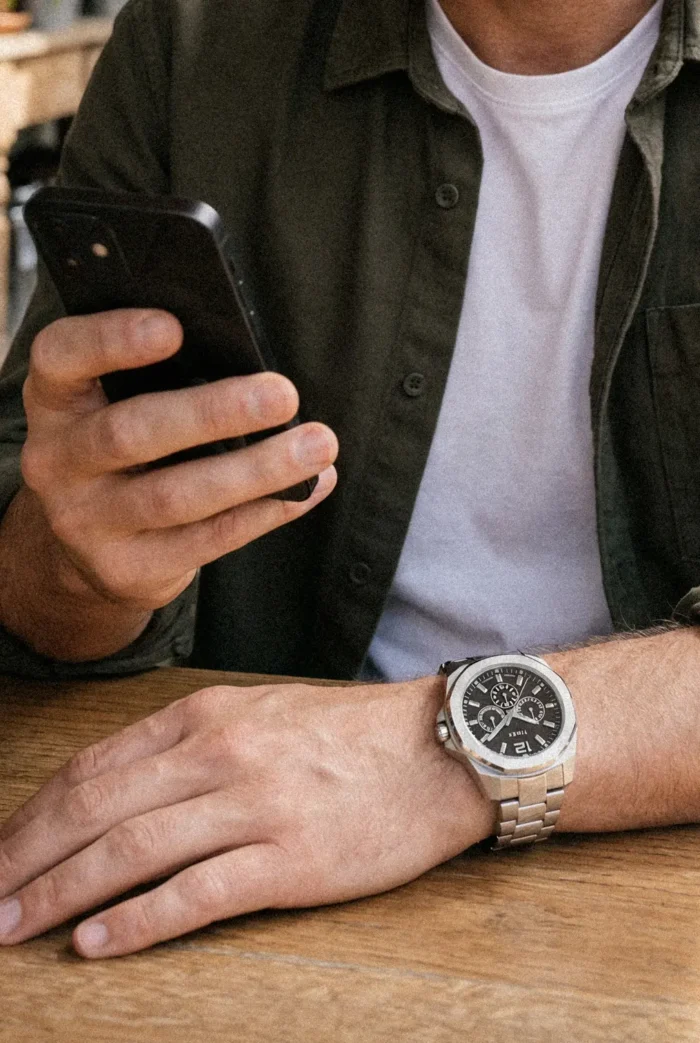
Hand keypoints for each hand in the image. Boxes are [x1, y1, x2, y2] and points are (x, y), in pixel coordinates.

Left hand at [0, 678, 493, 957]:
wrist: (439, 747)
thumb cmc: (348, 733)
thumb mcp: (259, 713)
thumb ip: (188, 743)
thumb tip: (117, 791)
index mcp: (205, 716)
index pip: (93, 767)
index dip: (34, 815)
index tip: (0, 850)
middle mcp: (218, 755)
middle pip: (95, 810)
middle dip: (25, 858)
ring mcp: (254, 806)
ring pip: (130, 852)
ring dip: (60, 894)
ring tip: (13, 926)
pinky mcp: (291, 859)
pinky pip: (196, 893)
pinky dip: (137, 921)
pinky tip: (96, 943)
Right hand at [19, 309, 337, 612]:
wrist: (90, 548)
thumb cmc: (124, 453)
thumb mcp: (116, 405)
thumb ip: (161, 380)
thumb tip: (253, 362)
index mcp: (57, 400)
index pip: (63, 356)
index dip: (113, 339)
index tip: (174, 327)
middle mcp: (58, 460)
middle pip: (131, 432)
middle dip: (212, 412)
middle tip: (283, 395)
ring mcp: (87, 521)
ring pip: (176, 496)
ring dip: (256, 470)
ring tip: (317, 446)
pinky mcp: (126, 568)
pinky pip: (206, 539)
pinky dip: (264, 512)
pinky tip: (304, 489)